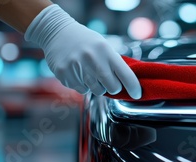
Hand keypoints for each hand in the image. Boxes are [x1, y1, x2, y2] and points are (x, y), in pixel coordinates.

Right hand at [24, 4, 140, 98]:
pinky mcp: (65, 75)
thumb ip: (114, 63)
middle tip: (107, 79)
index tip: (137, 94)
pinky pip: (81, 90)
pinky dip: (82, 85)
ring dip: (96, 85)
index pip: (126, 75)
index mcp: (106, 51)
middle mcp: (93, 60)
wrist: (57, 32)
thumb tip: (128, 84)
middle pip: (113, 88)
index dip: (134, 88)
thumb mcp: (103, 46)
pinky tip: (77, 72)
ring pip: (97, 91)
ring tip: (88, 71)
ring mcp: (78, 68)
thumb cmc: (85, 41)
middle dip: (113, 87)